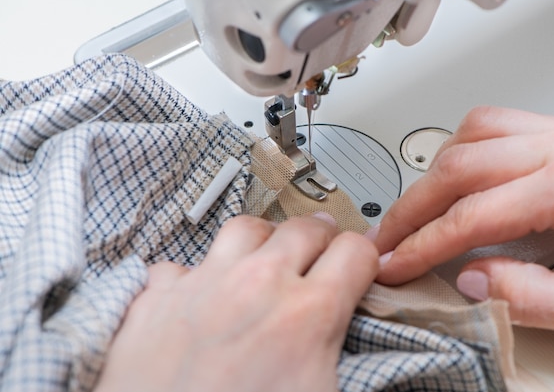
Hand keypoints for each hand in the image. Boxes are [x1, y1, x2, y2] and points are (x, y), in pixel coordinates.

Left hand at [95, 213, 377, 391]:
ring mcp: (204, 285)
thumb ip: (336, 356)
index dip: (365, 257)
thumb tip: (340, 344)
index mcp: (307, 316)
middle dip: (321, 239)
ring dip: (262, 240)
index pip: (354, 253)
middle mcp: (257, 286)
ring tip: (264, 258)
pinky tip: (199, 296)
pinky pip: (180, 264)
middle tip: (319, 253)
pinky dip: (195, 275)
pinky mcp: (157, 298)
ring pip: (245, 228)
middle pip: (304, 228)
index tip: (359, 265)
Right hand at [374, 106, 553, 347]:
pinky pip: (500, 125)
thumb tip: (469, 280)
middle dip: (414, 206)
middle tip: (389, 238)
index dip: (423, 244)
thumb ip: (531, 298)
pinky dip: (465, 151)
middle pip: (461, 164)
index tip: (395, 264)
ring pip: (475, 132)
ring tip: (415, 209)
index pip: (473, 214)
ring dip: (436, 172)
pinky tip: (457, 178)